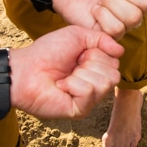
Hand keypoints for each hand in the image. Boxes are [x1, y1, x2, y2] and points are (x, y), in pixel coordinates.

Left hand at [10, 26, 124, 118]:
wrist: (25, 69)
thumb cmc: (48, 52)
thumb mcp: (77, 36)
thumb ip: (102, 39)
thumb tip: (121, 51)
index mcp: (96, 68)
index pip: (115, 61)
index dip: (97, 53)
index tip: (78, 54)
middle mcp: (95, 85)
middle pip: (114, 74)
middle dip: (91, 63)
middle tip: (72, 66)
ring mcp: (88, 100)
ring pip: (104, 83)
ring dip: (81, 74)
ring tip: (65, 77)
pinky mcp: (80, 111)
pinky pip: (89, 92)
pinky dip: (74, 84)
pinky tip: (61, 86)